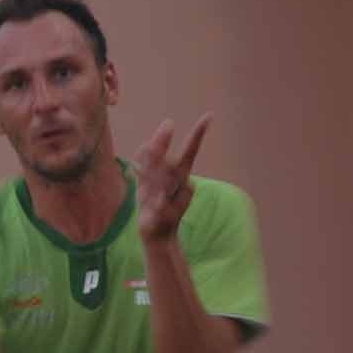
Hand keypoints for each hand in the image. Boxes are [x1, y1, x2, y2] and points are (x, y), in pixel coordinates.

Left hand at [134, 114, 210, 242]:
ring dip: (156, 167)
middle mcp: (181, 186)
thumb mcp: (148, 182)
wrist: (157, 235)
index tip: (208, 116)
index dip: (198, 135)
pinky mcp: (164, 218)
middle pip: (173, 163)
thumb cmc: (155, 204)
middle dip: (167, 147)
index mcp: (179, 175)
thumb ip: (147, 164)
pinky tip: (157, 199)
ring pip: (166, 181)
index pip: (190, 152)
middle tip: (167, 124)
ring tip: (146, 146)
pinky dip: (160, 204)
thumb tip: (144, 144)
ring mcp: (175, 202)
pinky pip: (162, 208)